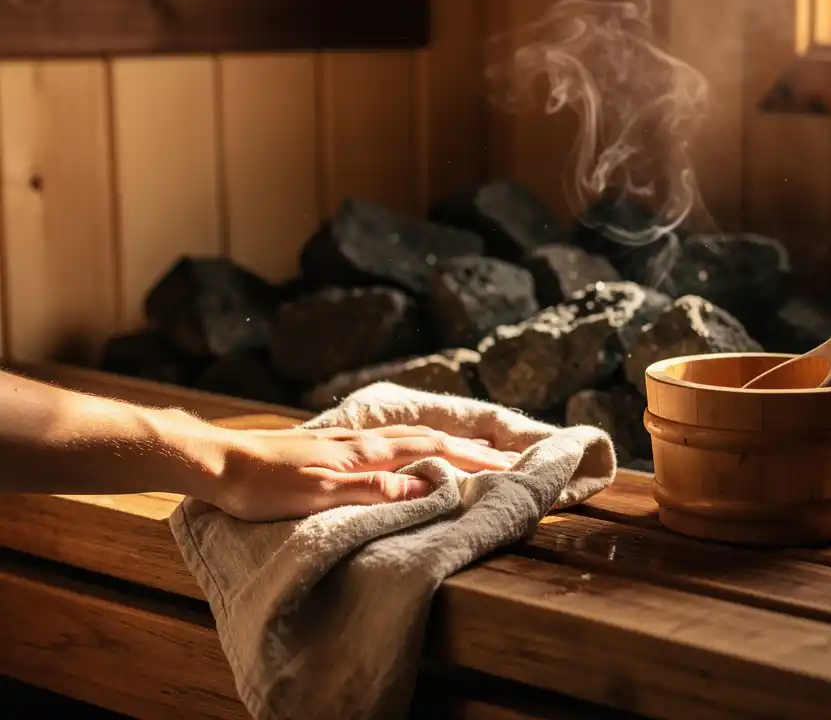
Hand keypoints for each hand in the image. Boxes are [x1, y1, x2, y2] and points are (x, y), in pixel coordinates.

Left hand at [211, 424, 516, 521]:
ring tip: (472, 448)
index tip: (511, 465)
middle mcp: (364, 440)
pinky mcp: (334, 448)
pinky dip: (418, 444)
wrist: (219, 464)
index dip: (474, 458)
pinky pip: (392, 442)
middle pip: (429, 439)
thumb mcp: (323, 494)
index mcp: (367, 452)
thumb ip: (377, 489)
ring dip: (448, 442)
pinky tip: (412, 448)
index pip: (434, 451)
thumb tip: (430, 485)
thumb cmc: (266, 485)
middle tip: (507, 456)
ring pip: (411, 436)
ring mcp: (348, 441)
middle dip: (470, 447)